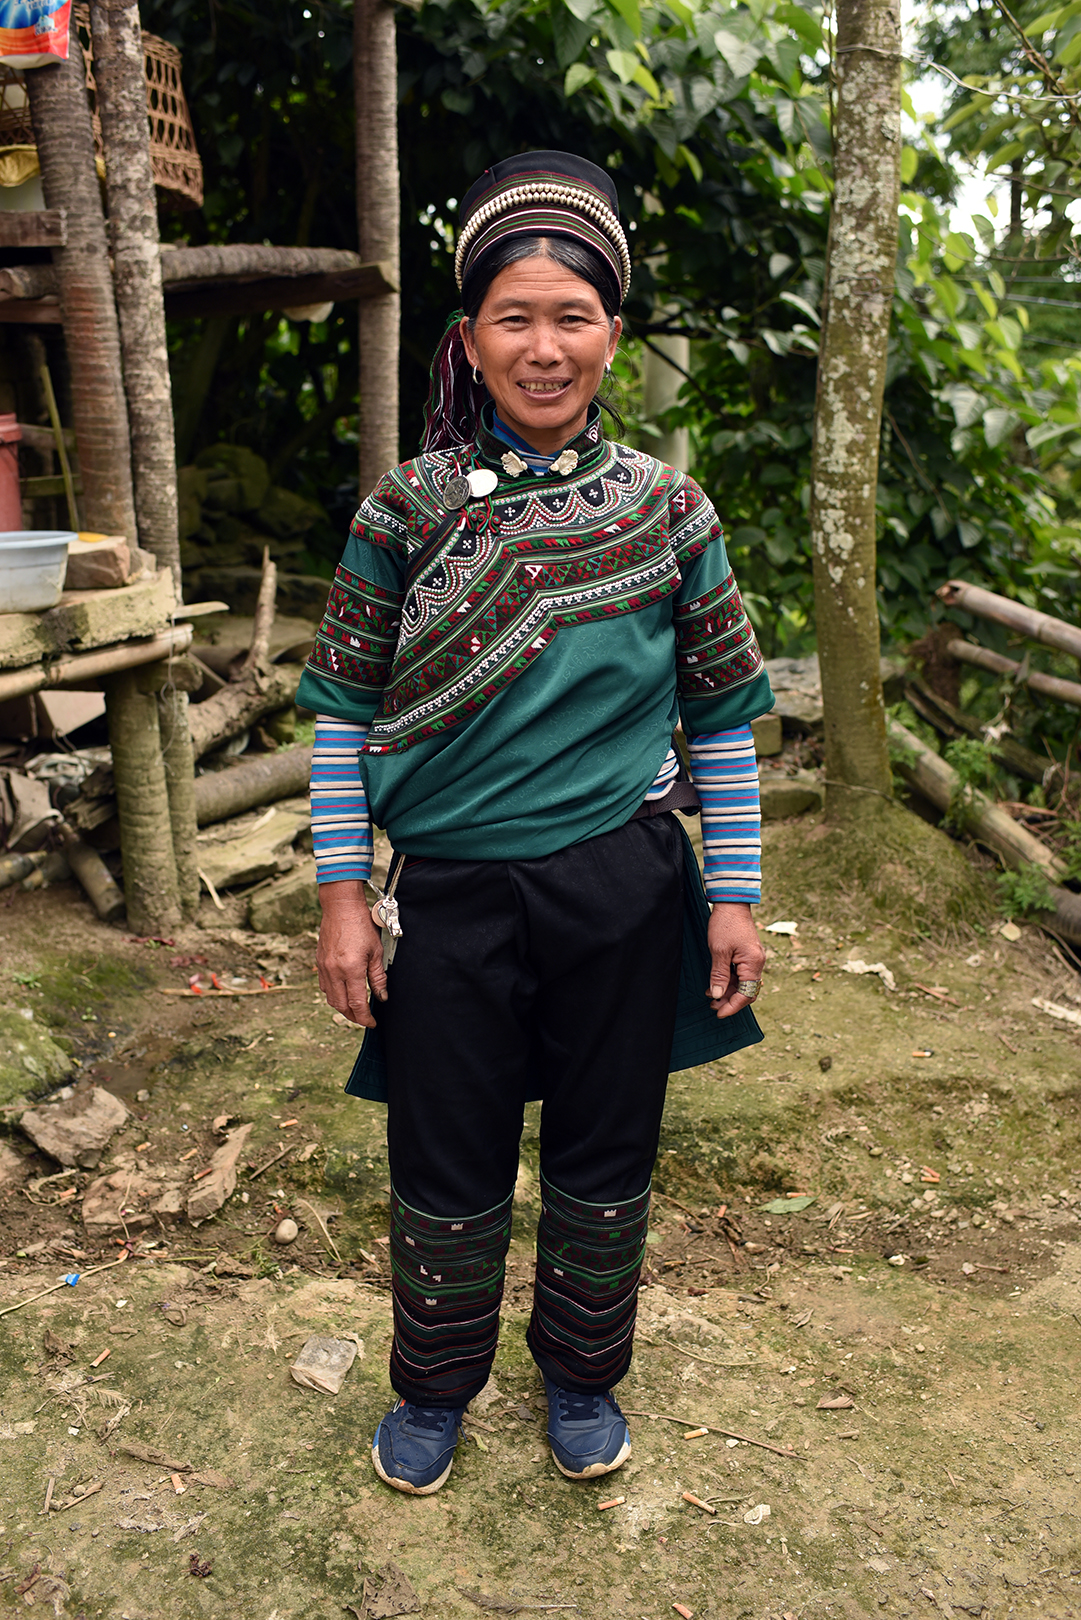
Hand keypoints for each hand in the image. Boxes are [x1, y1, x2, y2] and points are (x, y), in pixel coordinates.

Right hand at [316, 880, 387, 1029]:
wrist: (341, 908)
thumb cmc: (361, 925)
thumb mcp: (376, 951)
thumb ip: (378, 977)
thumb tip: (382, 996)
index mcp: (351, 969)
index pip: (357, 1004)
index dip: (365, 1017)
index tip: (372, 1022)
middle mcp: (334, 971)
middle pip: (341, 1006)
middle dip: (353, 1017)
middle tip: (364, 1019)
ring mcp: (324, 968)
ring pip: (331, 999)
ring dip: (343, 1007)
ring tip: (355, 1009)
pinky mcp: (319, 963)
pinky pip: (325, 987)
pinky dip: (334, 995)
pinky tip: (343, 993)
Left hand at [706, 901, 765, 1018]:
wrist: (732, 903)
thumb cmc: (725, 924)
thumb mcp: (719, 951)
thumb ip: (719, 975)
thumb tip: (717, 995)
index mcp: (753, 963)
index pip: (746, 994)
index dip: (732, 1006)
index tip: (719, 1013)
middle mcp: (757, 963)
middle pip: (746, 991)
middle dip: (730, 1000)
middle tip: (712, 1006)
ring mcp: (753, 959)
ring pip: (742, 983)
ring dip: (728, 991)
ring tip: (710, 995)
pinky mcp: (747, 955)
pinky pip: (740, 974)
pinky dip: (729, 980)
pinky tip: (715, 983)